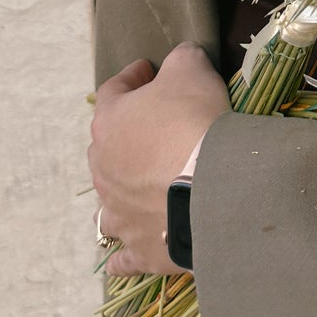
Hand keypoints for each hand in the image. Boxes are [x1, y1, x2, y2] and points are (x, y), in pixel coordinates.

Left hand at [88, 42, 229, 275]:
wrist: (213, 189)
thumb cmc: (195, 123)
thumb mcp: (192, 72)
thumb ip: (181, 60)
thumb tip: (180, 58)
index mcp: (109, 123)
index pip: (112, 91)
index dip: (131, 78)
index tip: (146, 72)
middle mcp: (103, 169)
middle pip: (106, 147)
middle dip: (126, 136)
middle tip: (152, 128)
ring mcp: (117, 212)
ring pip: (108, 203)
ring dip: (120, 194)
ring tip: (138, 190)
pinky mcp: (138, 248)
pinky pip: (122, 256)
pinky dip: (122, 255)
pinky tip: (120, 258)